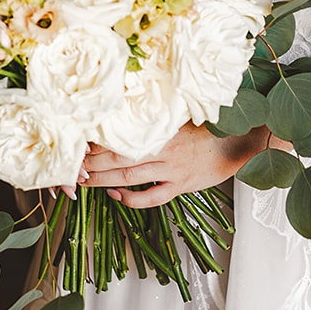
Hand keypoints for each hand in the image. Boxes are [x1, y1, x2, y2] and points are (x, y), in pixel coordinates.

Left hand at [78, 121, 268, 208]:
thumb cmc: (208, 129)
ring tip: (84, 182)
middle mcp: (164, 148)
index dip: (97, 140)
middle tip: (72, 166)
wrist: (239, 143)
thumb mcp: (180, 116)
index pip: (121, 134)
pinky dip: (131, 199)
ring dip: (103, 180)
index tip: (78, 142)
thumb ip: (155, 116)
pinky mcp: (181, 186)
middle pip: (118, 156)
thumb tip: (125, 110)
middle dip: (92, 163)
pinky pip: (151, 197)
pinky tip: (116, 196)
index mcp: (161, 127)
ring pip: (129, 177)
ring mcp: (172, 169)